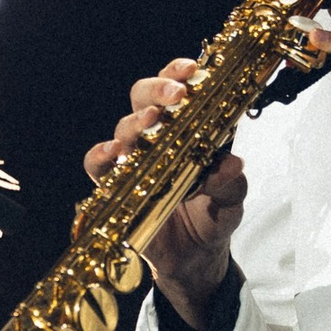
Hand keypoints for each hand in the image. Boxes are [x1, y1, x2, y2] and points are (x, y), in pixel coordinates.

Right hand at [84, 60, 246, 328]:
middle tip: (176, 94)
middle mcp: (157, 140)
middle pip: (143, 99)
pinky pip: (99, 167)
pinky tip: (112, 153)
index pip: (178, 89)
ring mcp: (134, 162)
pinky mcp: (115, 188)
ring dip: (136, 122)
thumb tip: (231, 163)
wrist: (194, 261)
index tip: (193, 69)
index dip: (180, 72)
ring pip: (123, 128)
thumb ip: (231, 183)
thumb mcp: (230, 203)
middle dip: (157, 90)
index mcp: (187, 131)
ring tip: (151, 123)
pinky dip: (101, 157)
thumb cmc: (212, 219)